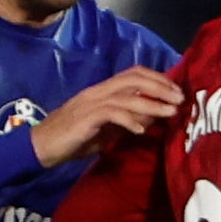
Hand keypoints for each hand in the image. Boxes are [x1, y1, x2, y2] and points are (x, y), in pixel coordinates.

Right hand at [30, 68, 183, 168]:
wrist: (40, 147)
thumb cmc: (71, 139)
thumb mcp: (105, 130)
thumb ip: (126, 121)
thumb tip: (152, 117)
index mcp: (102, 90)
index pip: (133, 74)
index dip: (157, 78)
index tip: (176, 91)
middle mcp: (97, 91)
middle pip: (134, 78)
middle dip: (160, 86)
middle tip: (180, 99)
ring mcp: (90, 103)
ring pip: (126, 95)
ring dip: (152, 103)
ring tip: (170, 113)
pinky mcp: (84, 118)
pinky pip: (111, 113)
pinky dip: (129, 120)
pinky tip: (142, 131)